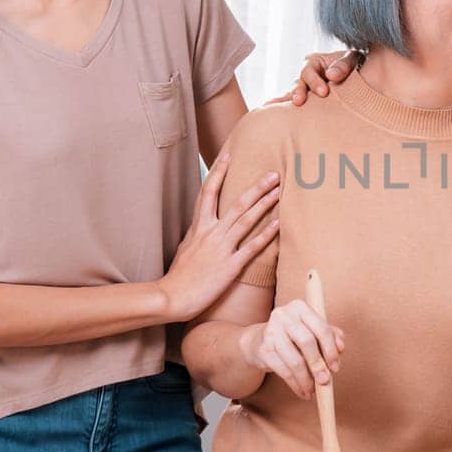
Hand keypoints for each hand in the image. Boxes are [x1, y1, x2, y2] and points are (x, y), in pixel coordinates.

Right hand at [157, 154, 280, 319]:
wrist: (171, 297)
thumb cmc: (178, 275)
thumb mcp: (185, 247)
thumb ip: (196, 233)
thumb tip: (201, 224)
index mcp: (198, 227)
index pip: (208, 192)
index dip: (218, 172)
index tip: (228, 154)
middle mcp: (211, 233)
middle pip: (235, 202)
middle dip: (256, 186)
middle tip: (274, 173)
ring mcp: (221, 248)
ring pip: (246, 220)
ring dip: (264, 204)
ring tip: (280, 191)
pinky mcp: (230, 266)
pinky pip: (251, 248)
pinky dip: (265, 235)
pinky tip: (278, 225)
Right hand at [238, 299, 344, 399]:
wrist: (260, 341)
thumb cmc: (294, 336)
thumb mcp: (313, 331)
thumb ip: (332, 336)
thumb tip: (341, 348)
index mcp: (300, 307)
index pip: (321, 328)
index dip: (331, 350)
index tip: (336, 367)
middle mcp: (283, 315)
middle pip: (307, 342)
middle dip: (318, 365)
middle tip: (325, 381)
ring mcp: (271, 331)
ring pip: (295, 360)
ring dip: (306, 380)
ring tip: (313, 391)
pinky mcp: (263, 349)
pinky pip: (283, 371)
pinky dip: (295, 384)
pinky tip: (302, 391)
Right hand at [264, 49, 359, 106]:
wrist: (361, 77)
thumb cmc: (355, 65)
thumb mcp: (352, 59)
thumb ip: (343, 65)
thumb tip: (331, 75)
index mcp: (315, 62)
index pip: (309, 71)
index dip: (315, 81)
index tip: (324, 92)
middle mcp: (307, 75)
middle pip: (298, 83)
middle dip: (298, 92)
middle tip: (299, 101)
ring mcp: (305, 89)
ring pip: (293, 94)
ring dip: (286, 100)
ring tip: (273, 106)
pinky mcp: (307, 101)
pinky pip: (292, 104)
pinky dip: (281, 106)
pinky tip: (267, 109)